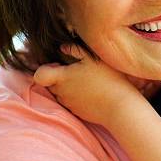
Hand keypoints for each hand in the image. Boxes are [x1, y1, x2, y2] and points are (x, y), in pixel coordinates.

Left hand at [34, 44, 148, 125]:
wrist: (120, 106)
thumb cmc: (108, 79)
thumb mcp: (93, 58)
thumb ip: (74, 49)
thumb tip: (62, 47)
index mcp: (62, 77)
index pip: (40, 74)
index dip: (46, 68)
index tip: (59, 65)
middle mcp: (62, 93)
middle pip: (51, 83)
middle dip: (59, 76)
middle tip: (77, 70)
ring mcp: (69, 104)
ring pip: (61, 93)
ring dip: (69, 87)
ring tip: (88, 81)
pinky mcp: (77, 112)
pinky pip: (72, 102)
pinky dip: (78, 97)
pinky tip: (93, 92)